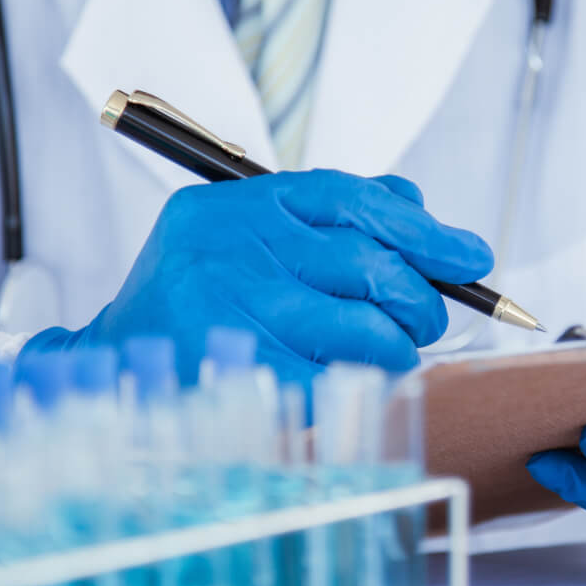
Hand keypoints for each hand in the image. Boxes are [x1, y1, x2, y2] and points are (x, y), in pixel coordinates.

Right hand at [23, 170, 491, 385]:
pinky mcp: (236, 374)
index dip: (423, 230)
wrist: (112, 362)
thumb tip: (417, 206)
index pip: (351, 199)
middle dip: (420, 298)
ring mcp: (230, 311)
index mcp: (239, 204)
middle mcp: (232, 248)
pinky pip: (333, 380)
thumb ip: (327, 213)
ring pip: (360, 328)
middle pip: (366, 264)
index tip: (473, 257)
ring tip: (396, 353)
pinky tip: (358, 383)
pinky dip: (360, 386)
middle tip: (431, 318)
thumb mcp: (247, 232)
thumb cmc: (199, 295)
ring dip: (397, 347)